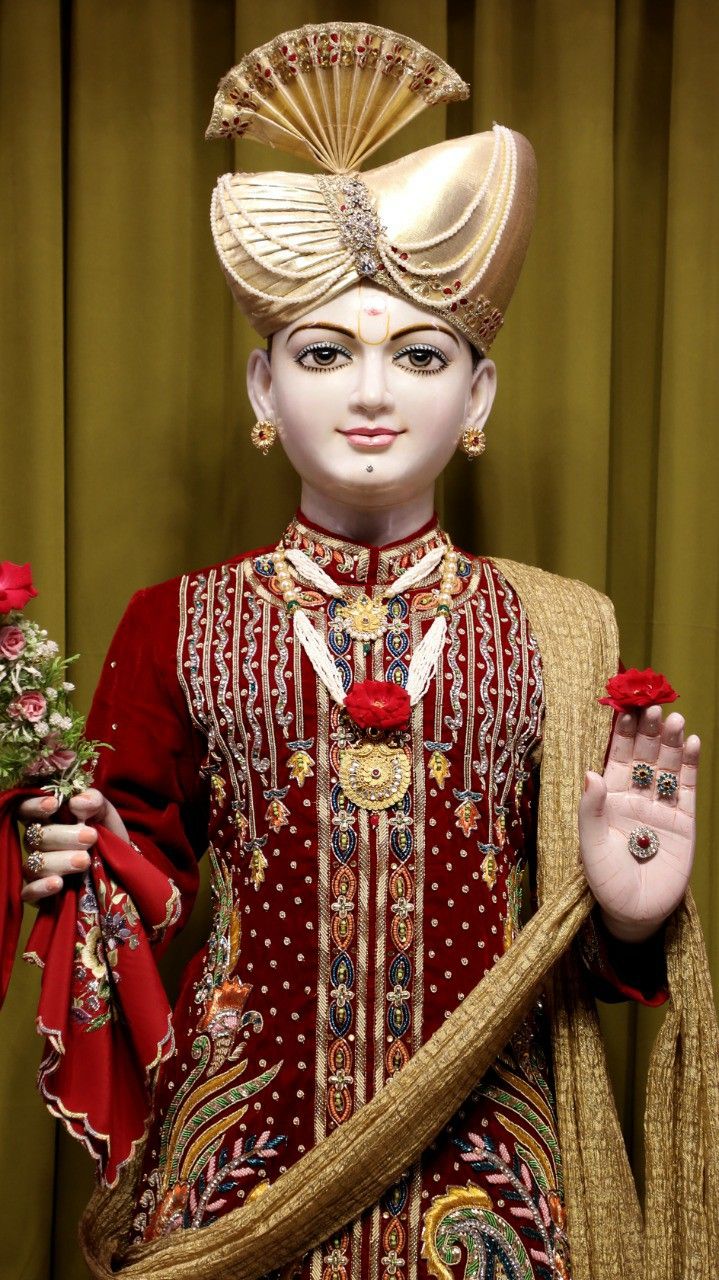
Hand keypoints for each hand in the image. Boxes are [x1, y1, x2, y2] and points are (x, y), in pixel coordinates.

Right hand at [18, 789, 128, 905]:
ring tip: (85, 860)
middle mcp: (38, 843)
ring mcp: (37, 868)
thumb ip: (93, 800)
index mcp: (47, 819)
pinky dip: (41, 888)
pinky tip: (58, 883)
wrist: (120, 865)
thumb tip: (76, 802)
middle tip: (90, 837)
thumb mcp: (105, 813)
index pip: (26, 809)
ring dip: (60, 861)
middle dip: (63, 836)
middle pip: (35, 837)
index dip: (34, 805)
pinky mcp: (40, 892)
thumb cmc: (106, 833)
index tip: (54, 804)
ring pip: (35, 864)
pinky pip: (29, 892)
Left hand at [579, 706, 698, 941]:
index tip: (626, 709)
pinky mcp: (684, 821)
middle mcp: (636, 797)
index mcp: (609, 799)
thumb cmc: (605, 881)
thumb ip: (590, 810)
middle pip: (645, 756)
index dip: (622, 734)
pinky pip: (686, 788)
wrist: (635, 912)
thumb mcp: (590, 847)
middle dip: (649, 732)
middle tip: (654, 708)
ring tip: (675, 720)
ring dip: (671, 742)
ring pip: (667, 767)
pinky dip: (690, 765)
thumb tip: (590, 772)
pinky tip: (693, 743)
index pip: (617, 758)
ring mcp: (661, 807)